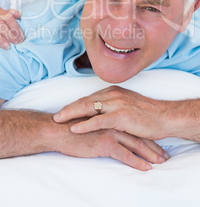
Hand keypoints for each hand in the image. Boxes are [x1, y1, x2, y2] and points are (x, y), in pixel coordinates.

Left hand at [54, 86, 170, 139]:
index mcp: (113, 92)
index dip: (74, 105)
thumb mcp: (127, 105)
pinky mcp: (121, 116)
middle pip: (84, 101)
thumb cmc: (147, 114)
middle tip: (55, 116)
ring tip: (58, 120)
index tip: (63, 111)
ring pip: (88, 108)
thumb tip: (101, 112)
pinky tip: (74, 128)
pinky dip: (84, 124)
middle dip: (68, 109)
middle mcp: (112, 95)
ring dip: (71, 114)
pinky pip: (98, 121)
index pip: (89, 98)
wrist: (165, 117)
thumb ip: (113, 106)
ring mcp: (116, 104)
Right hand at [55, 118, 168, 170]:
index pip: (132, 124)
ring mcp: (110, 131)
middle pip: (137, 133)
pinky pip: (125, 154)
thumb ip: (100, 122)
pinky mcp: (105, 142)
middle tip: (164, 154)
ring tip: (160, 162)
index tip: (156, 141)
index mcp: (110, 113)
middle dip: (152, 144)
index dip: (145, 134)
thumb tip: (108, 128)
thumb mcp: (88, 120)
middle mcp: (113, 120)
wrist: (56, 130)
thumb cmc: (69, 127)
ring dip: (150, 154)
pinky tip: (146, 168)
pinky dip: (137, 162)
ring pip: (136, 143)